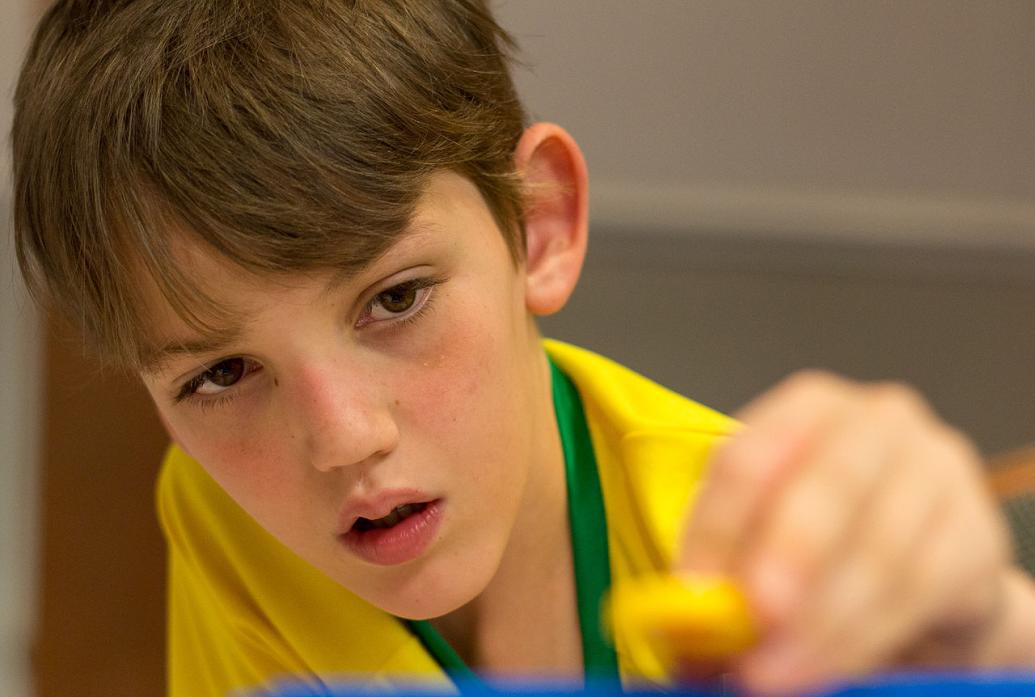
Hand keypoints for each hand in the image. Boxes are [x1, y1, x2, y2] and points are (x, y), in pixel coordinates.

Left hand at [677, 370, 1027, 694]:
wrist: (923, 572)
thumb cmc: (825, 541)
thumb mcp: (763, 535)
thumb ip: (727, 560)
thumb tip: (686, 613)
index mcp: (807, 408)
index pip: (750, 455)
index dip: (718, 526)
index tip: (695, 588)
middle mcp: (877, 422)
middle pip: (828, 483)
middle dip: (788, 554)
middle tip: (756, 615)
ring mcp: (937, 469)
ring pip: (879, 545)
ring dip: (823, 617)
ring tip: (776, 669)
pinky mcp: (977, 531)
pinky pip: (922, 587)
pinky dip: (867, 634)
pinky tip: (830, 664)